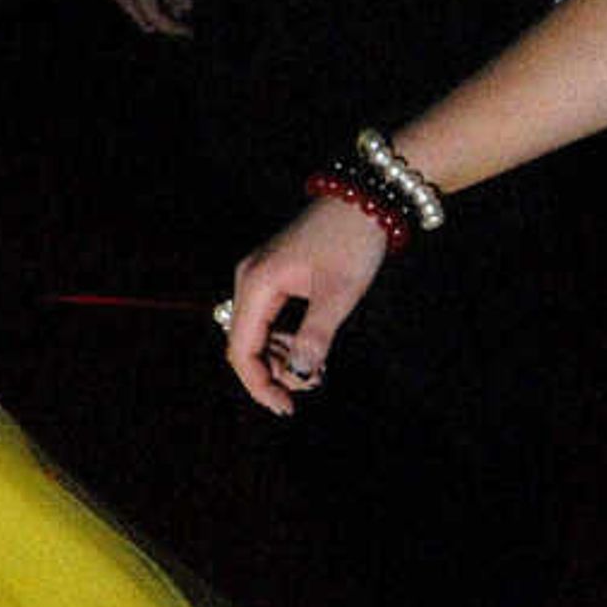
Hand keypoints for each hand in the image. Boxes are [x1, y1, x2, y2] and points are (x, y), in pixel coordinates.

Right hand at [222, 193, 391, 415]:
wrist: (365, 199)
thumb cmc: (352, 242)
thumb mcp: (339, 295)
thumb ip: (315, 338)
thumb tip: (299, 377)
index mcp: (256, 284)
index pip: (241, 350)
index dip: (259, 385)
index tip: (287, 408)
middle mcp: (249, 280)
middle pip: (244, 345)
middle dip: (273, 373)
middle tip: (314, 385)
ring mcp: (259, 276)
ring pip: (257, 334)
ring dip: (281, 359)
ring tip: (319, 370)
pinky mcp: (273, 276)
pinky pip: (269, 319)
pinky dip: (286, 341)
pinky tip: (312, 350)